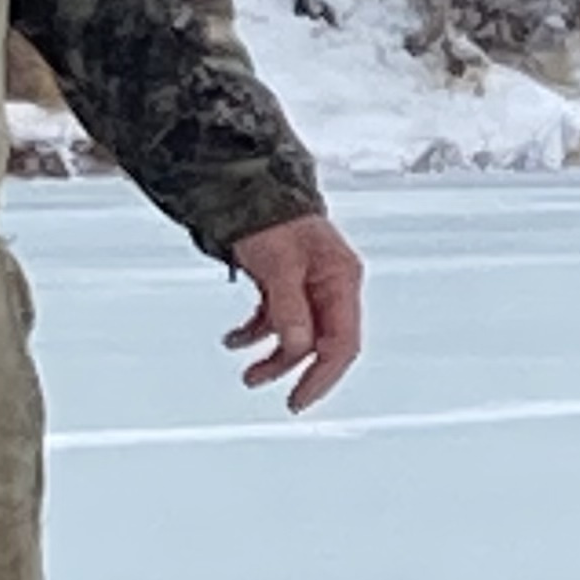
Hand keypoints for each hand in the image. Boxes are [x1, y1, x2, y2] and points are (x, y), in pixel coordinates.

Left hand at [226, 211, 365, 410]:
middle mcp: (331, 285)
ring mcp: (311, 286)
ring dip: (274, 357)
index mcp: (341, 279)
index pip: (342, 343)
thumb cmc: (269, 213)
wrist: (247, 181)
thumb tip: (297, 347)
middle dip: (297, 371)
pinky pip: (280, 320)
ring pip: (299, 337)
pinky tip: (237, 340)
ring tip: (248, 373)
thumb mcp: (278, 264)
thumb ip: (290, 308)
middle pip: (323, 345)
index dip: (322, 376)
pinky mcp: (289, 283)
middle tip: (282, 397)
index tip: (300, 398)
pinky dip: (258, 333)